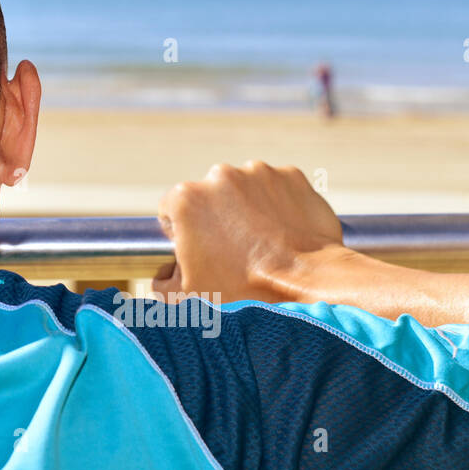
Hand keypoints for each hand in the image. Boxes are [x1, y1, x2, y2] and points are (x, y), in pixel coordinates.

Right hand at [151, 161, 348, 303]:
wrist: (308, 282)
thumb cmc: (244, 290)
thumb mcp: (186, 297)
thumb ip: (160, 283)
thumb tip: (163, 274)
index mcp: (185, 199)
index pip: (170, 211)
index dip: (181, 234)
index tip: (200, 252)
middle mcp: (219, 175)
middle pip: (208, 196)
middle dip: (216, 219)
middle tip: (234, 252)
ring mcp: (258, 172)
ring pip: (243, 190)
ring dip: (247, 210)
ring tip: (262, 244)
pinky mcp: (291, 175)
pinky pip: (276, 188)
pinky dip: (277, 205)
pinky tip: (283, 233)